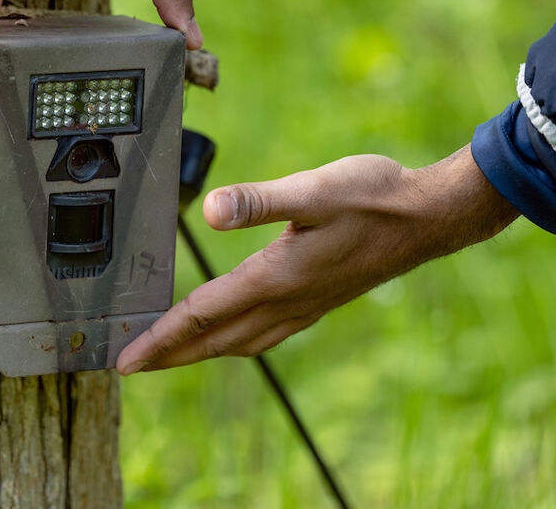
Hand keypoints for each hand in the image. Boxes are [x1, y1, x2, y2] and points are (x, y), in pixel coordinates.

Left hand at [116, 145, 518, 373]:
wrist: (430, 217)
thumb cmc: (374, 197)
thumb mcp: (313, 188)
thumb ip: (258, 200)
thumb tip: (209, 209)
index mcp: (276, 278)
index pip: (202, 316)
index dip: (159, 338)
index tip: (125, 358)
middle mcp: (287, 301)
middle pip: (214, 340)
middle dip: (169, 355)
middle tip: (130, 366)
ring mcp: (305, 306)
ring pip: (240, 342)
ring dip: (200, 352)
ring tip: (169, 354)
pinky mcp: (319, 299)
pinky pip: (265, 334)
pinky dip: (235, 341)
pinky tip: (233, 333)